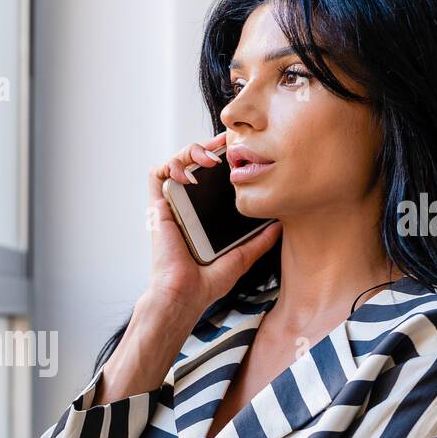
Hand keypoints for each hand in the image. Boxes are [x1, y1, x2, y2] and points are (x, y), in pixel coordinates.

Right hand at [146, 131, 282, 317]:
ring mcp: (171, 205)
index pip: (211, 178)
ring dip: (191, 150)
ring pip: (175, 162)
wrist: (184, 294)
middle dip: (209, 146)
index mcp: (202, 215)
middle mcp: (186, 206)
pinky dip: (171, 165)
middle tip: (228, 143)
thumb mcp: (241, 258)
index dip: (223, 159)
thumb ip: (259, 241)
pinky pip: (157, 175)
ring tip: (210, 158)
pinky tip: (189, 174)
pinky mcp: (158, 208)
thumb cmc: (205, 283)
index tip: (241, 151)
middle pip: (193, 163)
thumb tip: (279, 226)